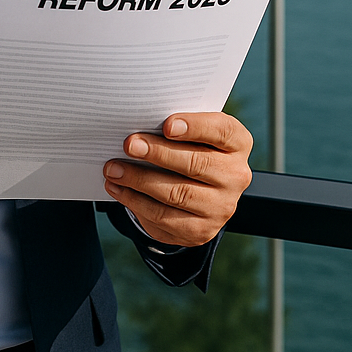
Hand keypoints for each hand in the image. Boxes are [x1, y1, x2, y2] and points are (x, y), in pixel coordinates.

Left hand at [103, 112, 252, 246]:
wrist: (200, 188)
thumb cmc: (190, 145)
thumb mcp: (192, 130)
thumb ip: (175, 124)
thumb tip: (139, 120)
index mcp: (237, 143)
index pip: (221, 131)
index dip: (195, 127)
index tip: (167, 125)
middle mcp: (235, 176)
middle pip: (196, 164)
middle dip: (158, 153)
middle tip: (129, 144)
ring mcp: (221, 207)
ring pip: (177, 194)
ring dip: (140, 180)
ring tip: (114, 169)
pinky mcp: (201, 231)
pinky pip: (165, 219)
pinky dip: (136, 202)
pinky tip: (118, 189)